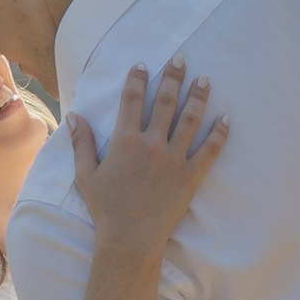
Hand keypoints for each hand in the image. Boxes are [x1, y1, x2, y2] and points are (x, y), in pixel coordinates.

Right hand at [68, 57, 226, 259]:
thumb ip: (81, 143)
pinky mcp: (190, 176)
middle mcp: (152, 144)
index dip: (137, 79)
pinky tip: (226, 118)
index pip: (132, 100)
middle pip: (165, 102)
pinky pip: (209, 150)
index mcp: (125, 141)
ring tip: (205, 79)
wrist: (129, 240)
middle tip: (180, 59)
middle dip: (173, 77)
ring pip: (190, 120)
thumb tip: (74, 116)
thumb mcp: (86, 175)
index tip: (143, 64)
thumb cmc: (105, 209)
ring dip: (198, 97)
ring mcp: (174, 159)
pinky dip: (219, 134)